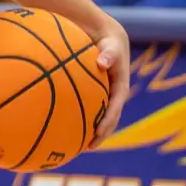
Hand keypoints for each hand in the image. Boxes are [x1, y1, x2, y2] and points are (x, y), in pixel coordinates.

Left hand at [84, 18, 130, 145]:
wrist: (109, 38)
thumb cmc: (109, 42)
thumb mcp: (112, 46)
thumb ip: (109, 54)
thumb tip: (102, 62)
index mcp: (120, 87)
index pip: (115, 108)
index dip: (108, 121)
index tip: (98, 132)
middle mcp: (114, 95)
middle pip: (109, 119)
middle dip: (101, 134)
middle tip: (89, 147)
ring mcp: (106, 96)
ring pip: (99, 117)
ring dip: (91, 131)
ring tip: (77, 146)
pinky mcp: (97, 94)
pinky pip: (89, 108)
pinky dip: (80, 118)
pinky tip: (65, 126)